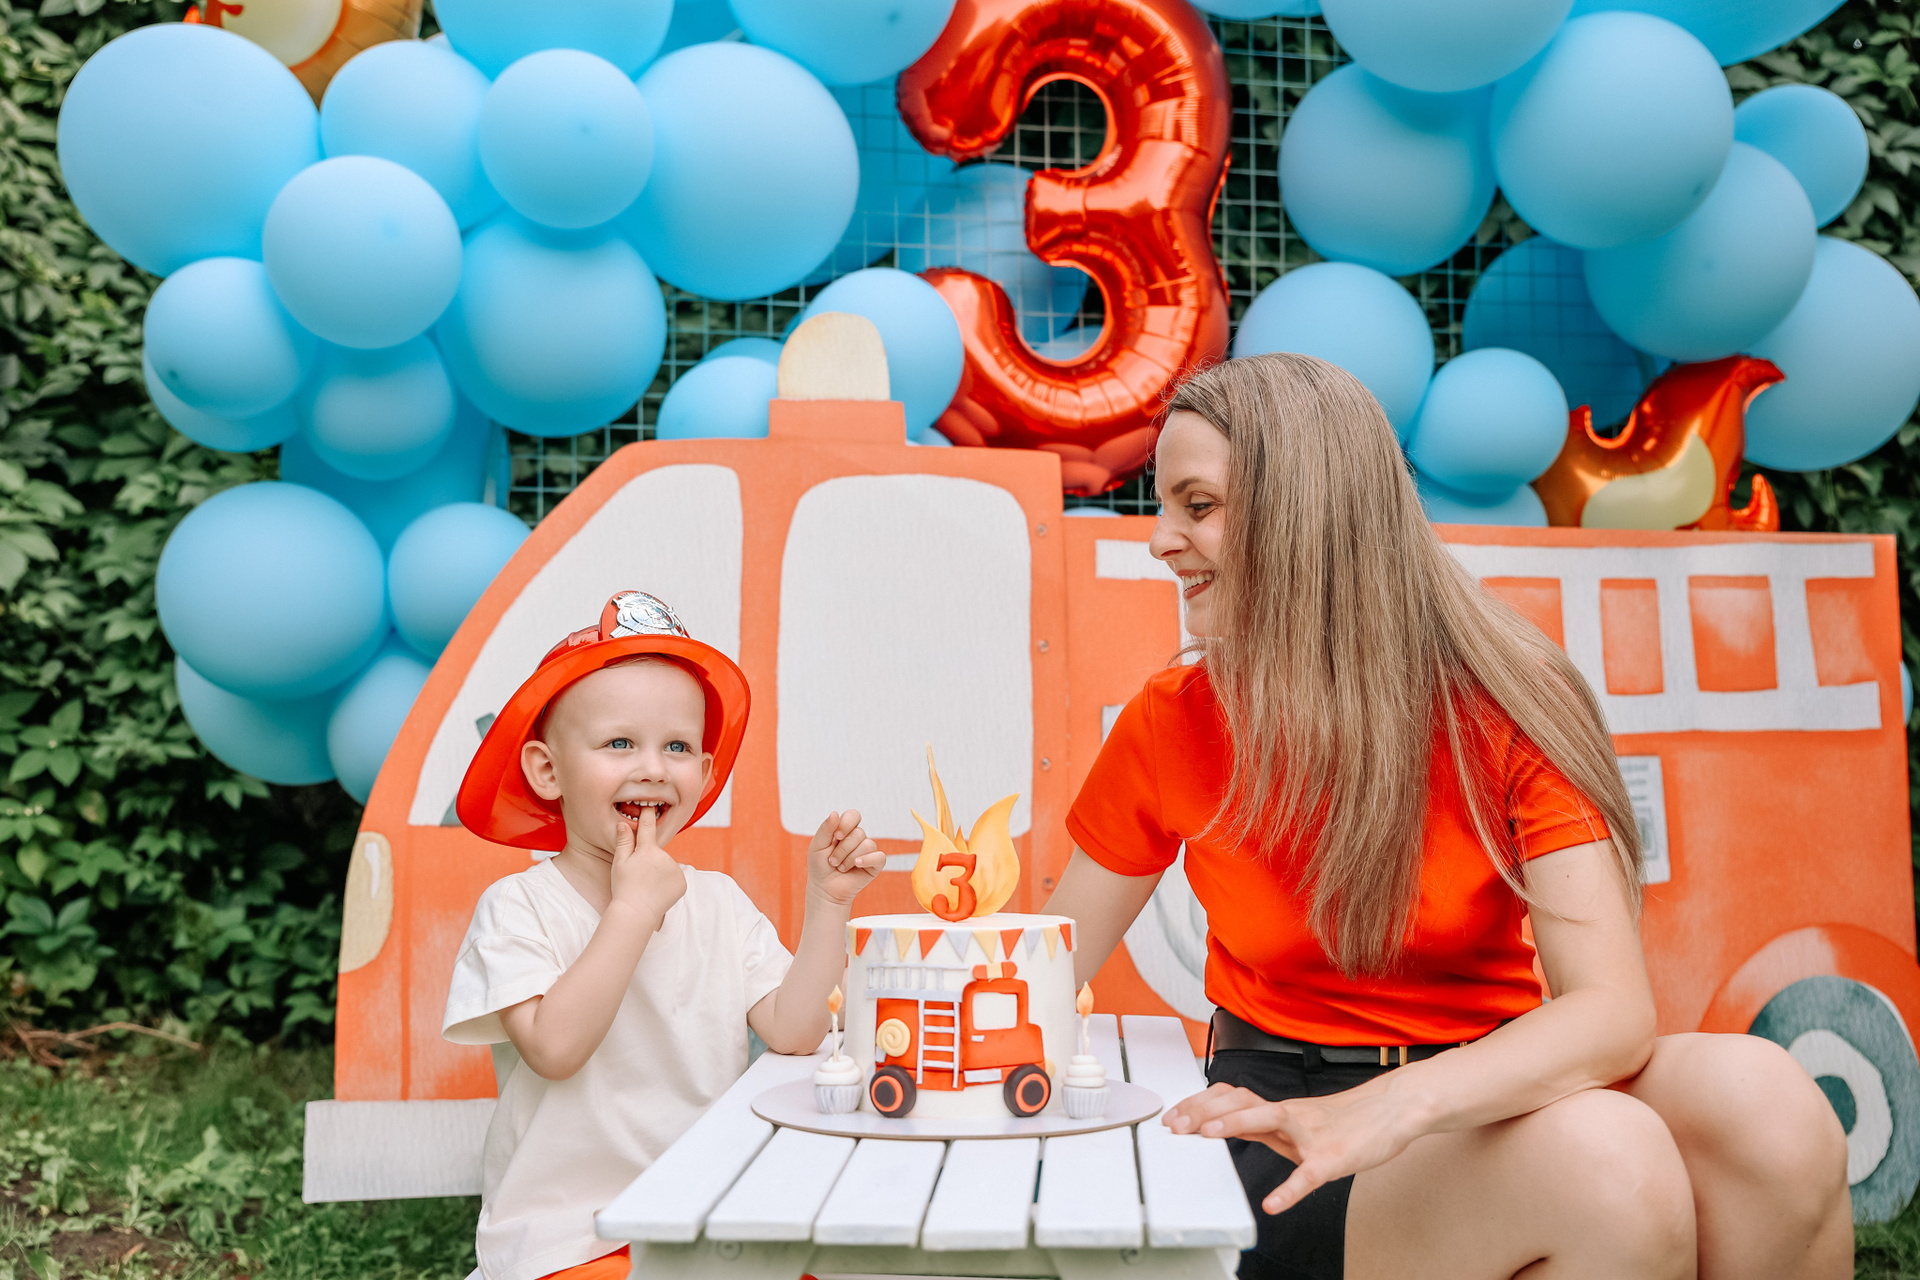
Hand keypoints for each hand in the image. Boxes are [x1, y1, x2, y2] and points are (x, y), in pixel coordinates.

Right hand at [609, 806, 685, 921]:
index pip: (648, 827)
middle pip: (657, 851)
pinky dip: (668, 881)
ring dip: (659, 870)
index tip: (650, 806)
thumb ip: (624, 841)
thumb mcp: (620, 863)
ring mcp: (675, 870)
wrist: (636, 913)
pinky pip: (674, 876)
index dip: (648, 815)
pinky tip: (658, 890)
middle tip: (639, 874)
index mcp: (648, 850)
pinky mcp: (682, 882)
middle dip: (650, 858)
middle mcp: (665, 857)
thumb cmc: (624, 888)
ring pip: (666, 864)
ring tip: (647, 884)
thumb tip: (624, 823)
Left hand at [807, 809, 883, 906]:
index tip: (836, 836)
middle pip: (859, 833)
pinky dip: (867, 860)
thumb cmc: (820, 866)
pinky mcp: (875, 864)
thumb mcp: (817, 845)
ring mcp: (868, 851)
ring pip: (867, 845)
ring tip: (841, 867)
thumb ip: (825, 829)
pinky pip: (879, 856)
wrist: (825, 889)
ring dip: (850, 858)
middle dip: (843, 849)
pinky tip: (856, 866)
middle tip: (833, 861)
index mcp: (845, 830)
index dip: (846, 824)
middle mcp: (858, 838)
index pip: (853, 815)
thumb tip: (835, 813)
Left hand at [1163, 1081, 1421, 1214]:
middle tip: (1176, 1124)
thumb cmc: (1346, 1119)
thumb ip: (1265, 1125)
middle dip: (1204, 1111)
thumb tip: (1228, 1126)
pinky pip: (1309, 1174)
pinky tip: (1274, 1204)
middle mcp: (1290, 1116)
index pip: (1232, 1098)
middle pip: (1241, 1102)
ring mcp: (1311, 1135)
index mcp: (1280, 1110)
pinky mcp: (1333, 1157)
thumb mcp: (1298, 1120)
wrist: (1392, 1109)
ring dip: (1236, 1123)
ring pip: (1270, 1119)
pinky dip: (1290, 1190)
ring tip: (1207, 1134)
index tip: (1173, 1115)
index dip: (1200, 1104)